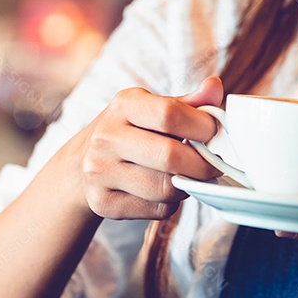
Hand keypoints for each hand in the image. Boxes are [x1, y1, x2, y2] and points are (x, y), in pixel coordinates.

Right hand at [69, 76, 223, 219]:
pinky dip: (170, 204)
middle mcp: (106, 137)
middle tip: (212, 166)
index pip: (170, 115)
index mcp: (123, 105)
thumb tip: (214, 87)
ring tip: (186, 177)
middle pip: (169, 156)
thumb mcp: (153, 109)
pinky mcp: (103, 202)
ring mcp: (100, 172)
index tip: (214, 135)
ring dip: (186, 186)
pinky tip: (164, 192)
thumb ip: (187, 103)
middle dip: (202, 165)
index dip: (203, 127)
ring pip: (165, 188)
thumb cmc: (130, 132)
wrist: (83, 161)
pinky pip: (156, 210)